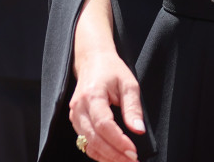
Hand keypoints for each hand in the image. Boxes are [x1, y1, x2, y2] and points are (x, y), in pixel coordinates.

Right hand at [68, 47, 143, 161]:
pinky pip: (85, 143)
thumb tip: (138, 130)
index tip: (133, 151)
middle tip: (132, 160)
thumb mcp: (129, 83)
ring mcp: (74, 117)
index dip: (118, 141)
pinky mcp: (75, 122)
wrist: (92, 61)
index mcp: (92, 96)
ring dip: (106, 157)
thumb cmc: (112, 70)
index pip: (104, 125)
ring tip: (125, 161)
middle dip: (114, 154)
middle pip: (94, 139)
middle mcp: (79, 109)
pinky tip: (113, 157)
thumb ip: (133, 107)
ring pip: (88, 145)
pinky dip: (98, 153)